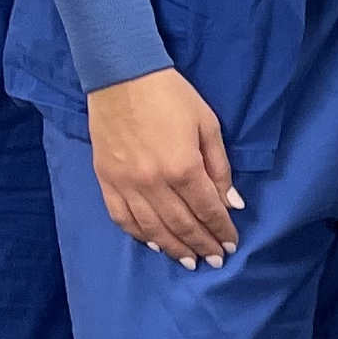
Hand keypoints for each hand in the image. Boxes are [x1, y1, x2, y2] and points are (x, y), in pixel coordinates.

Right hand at [87, 66, 239, 266]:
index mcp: (183, 167)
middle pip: (182, 225)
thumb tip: (231, 203)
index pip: (207, 210)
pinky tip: (154, 243)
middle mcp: (154, 183)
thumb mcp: (208, 125)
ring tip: (189, 261)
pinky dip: (140, 235)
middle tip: (215, 259)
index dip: (221, 230)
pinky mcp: (105, 181)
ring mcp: (126, 185)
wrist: (122, 77)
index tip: (231, 244)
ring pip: (152, 229)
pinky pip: (122, 218)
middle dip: (202, 245)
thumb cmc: (171, 97)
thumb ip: (220, 168)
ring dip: (174, 249)